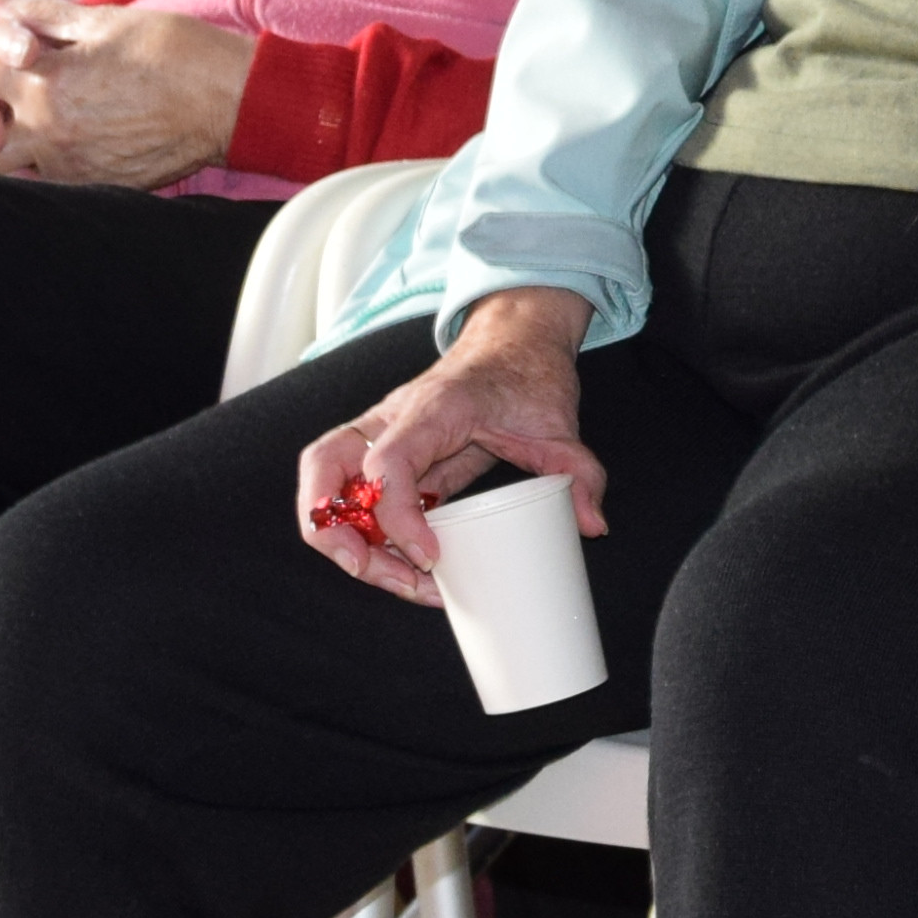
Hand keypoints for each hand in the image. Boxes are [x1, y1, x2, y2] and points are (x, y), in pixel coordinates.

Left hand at [0, 0, 250, 191]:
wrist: (230, 101)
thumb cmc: (175, 52)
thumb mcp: (106, 21)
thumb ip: (42, 15)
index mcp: (48, 82)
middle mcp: (49, 131)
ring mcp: (69, 167)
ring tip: (0, 135)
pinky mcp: (92, 186)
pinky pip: (39, 188)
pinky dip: (28, 170)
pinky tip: (43, 150)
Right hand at [296, 287, 600, 606]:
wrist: (514, 340)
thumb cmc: (524, 374)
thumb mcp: (558, 424)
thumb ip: (578, 472)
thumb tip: (591, 525)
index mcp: (431, 408)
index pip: (386, 461)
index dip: (396, 516)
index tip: (429, 556)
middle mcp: (392, 418)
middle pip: (326, 467)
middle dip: (335, 529)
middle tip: (376, 571)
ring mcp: (381, 434)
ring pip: (326, 481)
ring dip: (340, 536)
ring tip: (391, 577)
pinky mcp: (386, 454)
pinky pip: (351, 494)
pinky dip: (362, 532)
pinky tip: (401, 562)